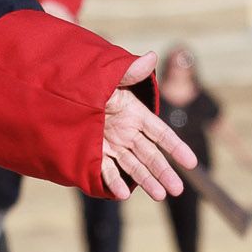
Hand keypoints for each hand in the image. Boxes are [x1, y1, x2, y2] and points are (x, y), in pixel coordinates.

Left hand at [96, 54, 194, 198]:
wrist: (59, 92)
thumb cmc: (87, 81)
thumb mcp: (109, 76)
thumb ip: (130, 72)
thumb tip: (152, 56)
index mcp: (135, 113)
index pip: (161, 133)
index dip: (176, 147)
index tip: (192, 163)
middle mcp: (126, 132)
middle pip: (150, 155)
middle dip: (164, 172)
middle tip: (178, 190)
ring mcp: (111, 145)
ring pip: (133, 166)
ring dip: (146, 181)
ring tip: (160, 195)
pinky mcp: (93, 153)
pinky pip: (105, 170)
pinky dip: (114, 181)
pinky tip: (122, 194)